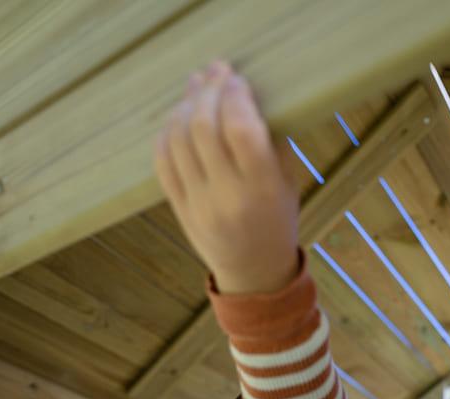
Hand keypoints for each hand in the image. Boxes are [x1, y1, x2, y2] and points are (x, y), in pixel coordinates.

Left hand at [154, 62, 298, 294]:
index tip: (238, 80)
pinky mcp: (179, 209)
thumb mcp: (287, 183)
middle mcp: (227, 198)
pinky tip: (178, 116)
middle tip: (215, 73)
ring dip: (185, 105)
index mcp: (262, 190)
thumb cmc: (277, 220)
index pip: (241, 129)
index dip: (235, 95)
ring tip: (197, 87)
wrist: (254, 273)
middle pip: (204, 127)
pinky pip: (162, 160)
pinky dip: (167, 131)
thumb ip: (271, 141)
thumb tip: (246, 93)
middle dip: (208, 91)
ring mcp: (198, 205)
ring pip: (178, 139)